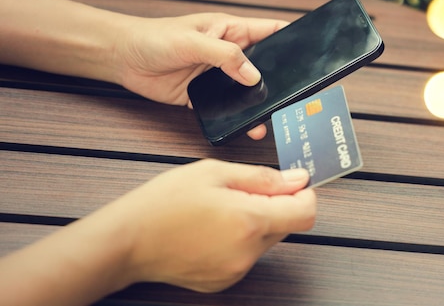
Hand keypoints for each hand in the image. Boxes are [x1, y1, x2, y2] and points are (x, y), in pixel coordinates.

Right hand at [104, 160, 314, 292]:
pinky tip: (212, 229)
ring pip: (265, 240)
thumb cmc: (163, 202)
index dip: (304, 194)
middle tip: (242, 191)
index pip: (305, 213)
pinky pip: (246, 256)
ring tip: (220, 209)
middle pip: (286, 226)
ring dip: (255, 222)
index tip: (292, 183)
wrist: (126, 241)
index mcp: (249, 221)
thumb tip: (297, 179)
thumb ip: (262, 177)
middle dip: (275, 205)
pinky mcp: (223, 282)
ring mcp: (235, 271)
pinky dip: (240, 240)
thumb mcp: (213, 173)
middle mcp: (248, 252)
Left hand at [112, 13, 285, 137]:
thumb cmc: (154, 38)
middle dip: (278, 78)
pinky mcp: (203, 96)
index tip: (308, 49)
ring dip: (257, 102)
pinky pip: (225, 108)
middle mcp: (227, 54)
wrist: (121, 58)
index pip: (269, 31)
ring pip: (246, 91)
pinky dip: (236, 117)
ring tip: (269, 117)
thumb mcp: (192, 41)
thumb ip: (225, 55)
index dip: (289, 38)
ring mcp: (216, 76)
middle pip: (262, 66)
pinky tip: (244, 125)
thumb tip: (253, 75)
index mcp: (230, 31)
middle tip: (292, 94)